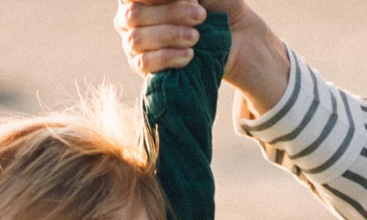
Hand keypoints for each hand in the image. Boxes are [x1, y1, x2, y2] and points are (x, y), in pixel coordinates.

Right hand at [115, 0, 290, 110]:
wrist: (235, 35)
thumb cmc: (218, 3)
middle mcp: (131, 16)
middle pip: (135, 14)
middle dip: (170, 14)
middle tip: (201, 16)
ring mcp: (134, 42)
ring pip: (137, 39)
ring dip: (169, 36)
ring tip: (196, 37)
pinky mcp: (142, 67)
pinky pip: (144, 63)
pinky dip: (167, 58)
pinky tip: (189, 55)